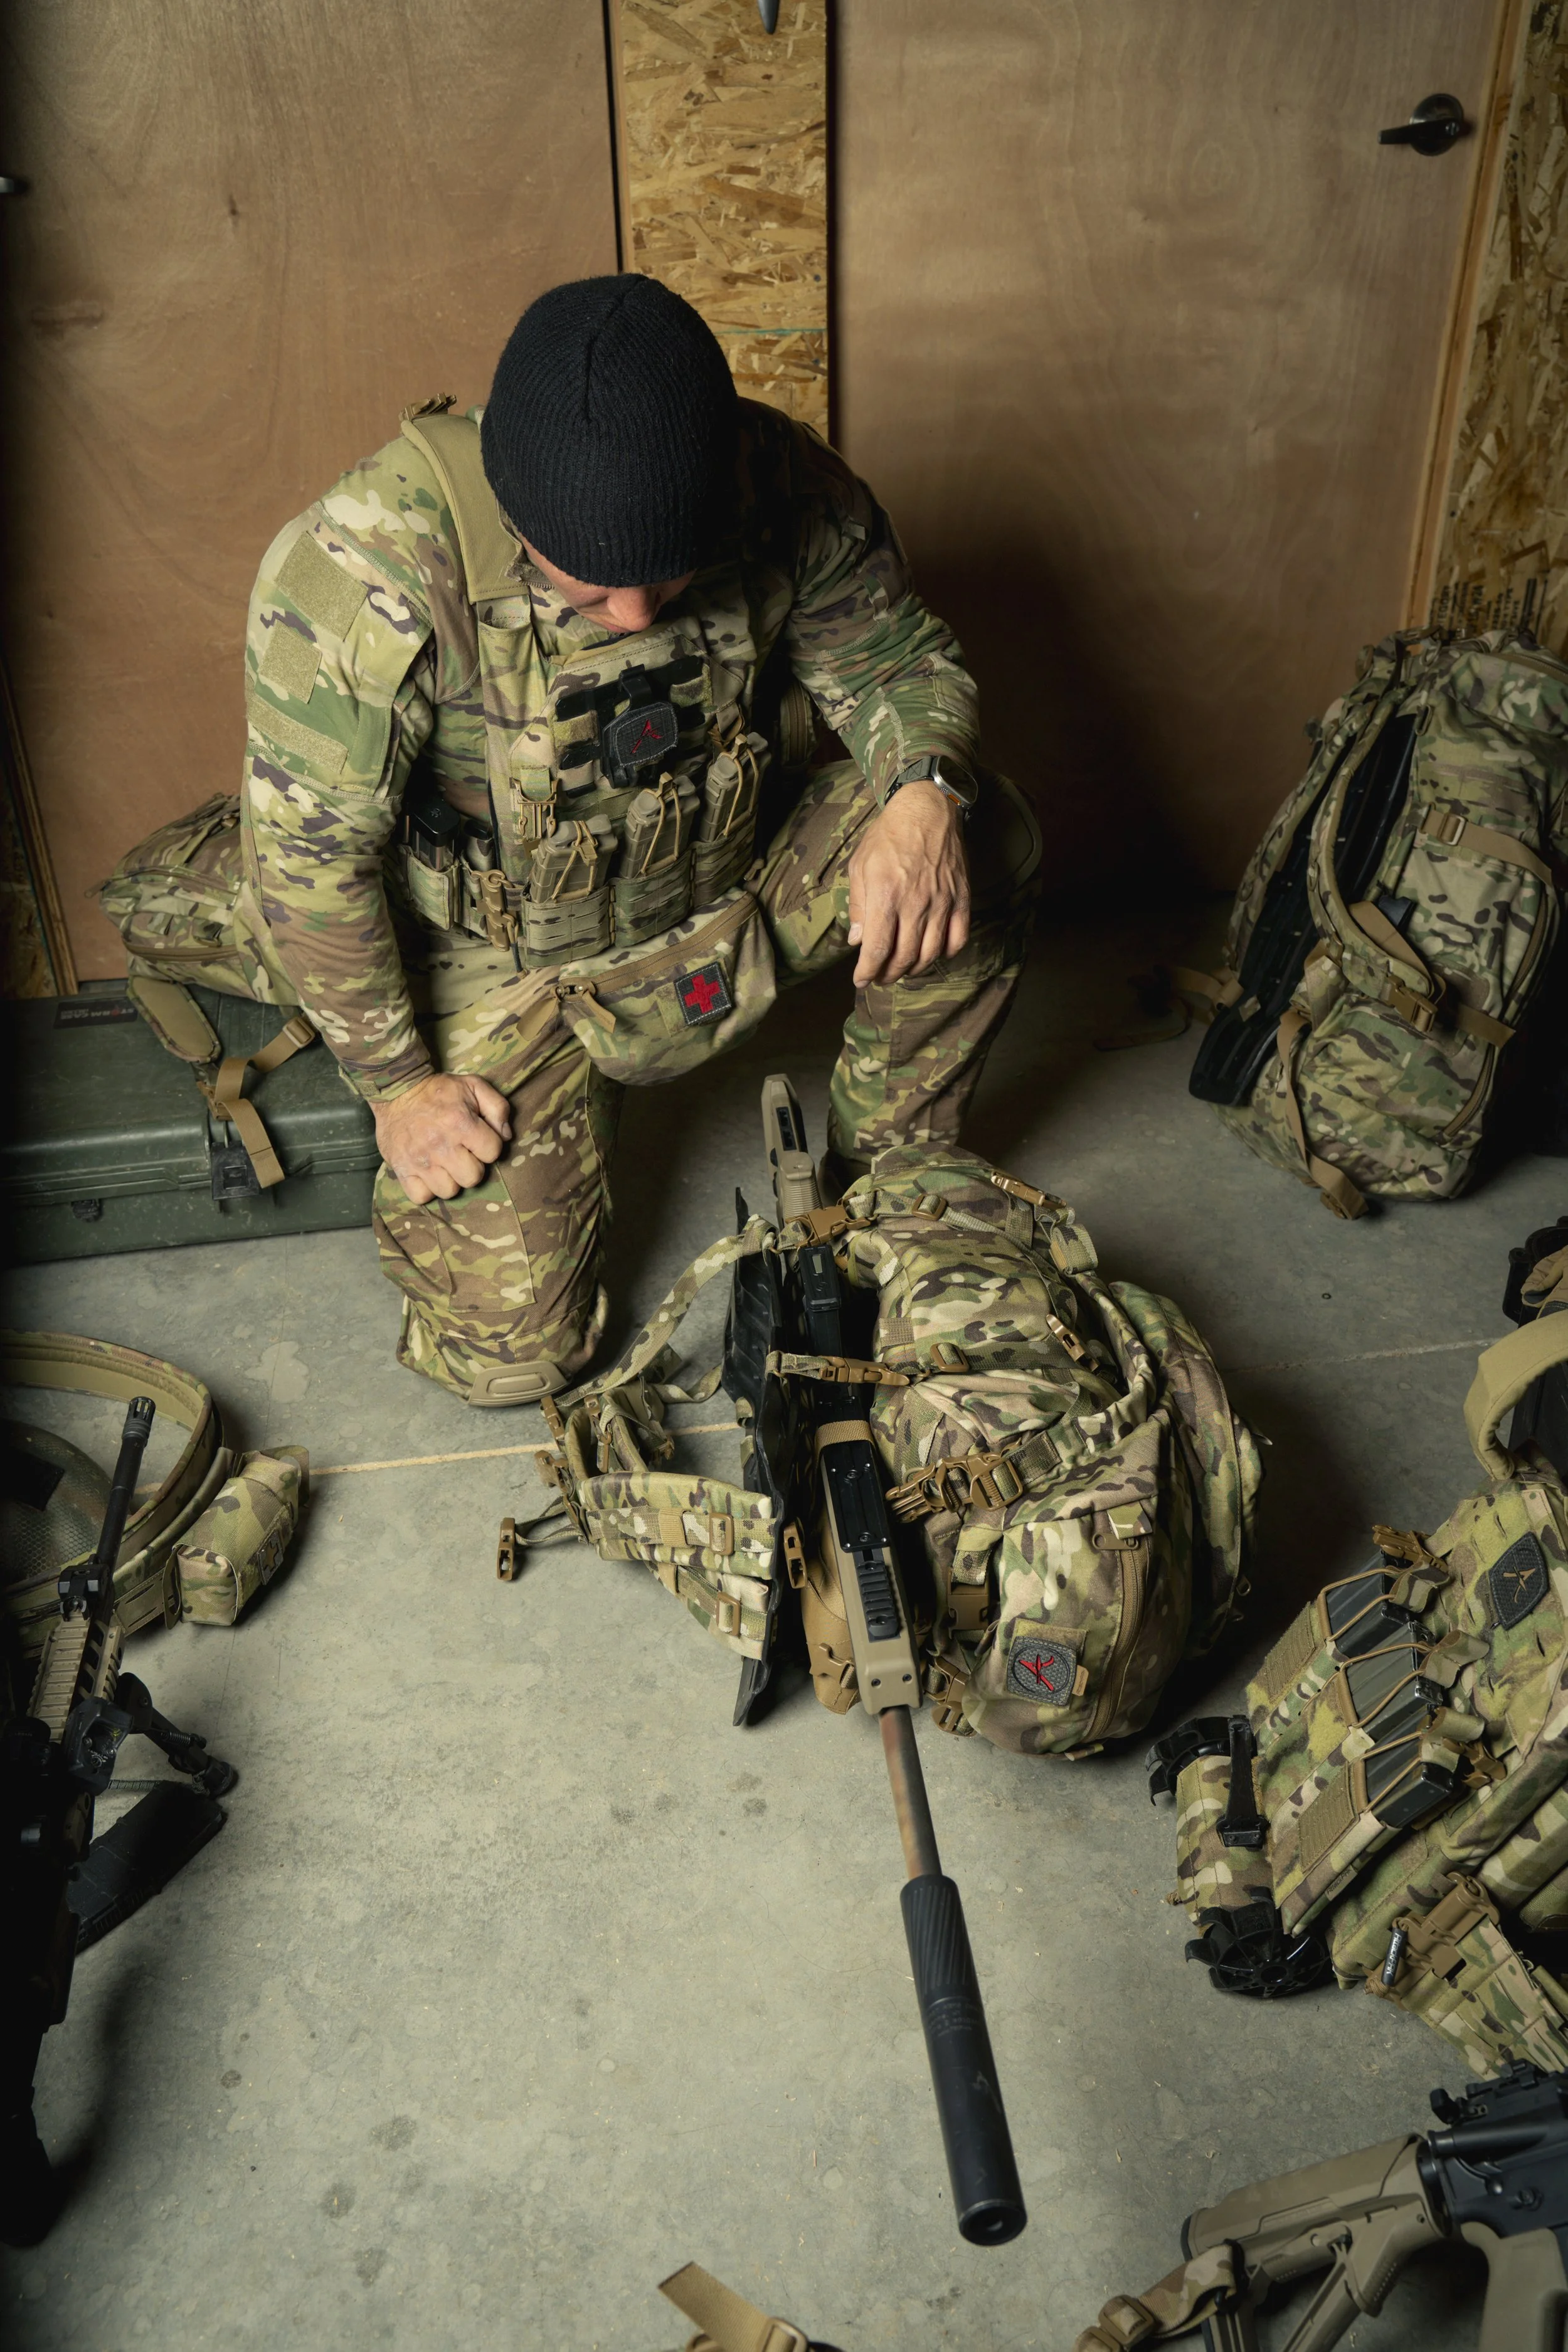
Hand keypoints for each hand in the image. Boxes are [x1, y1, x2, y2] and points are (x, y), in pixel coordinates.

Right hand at [373, 1071, 511, 1203]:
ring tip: (445, 1163)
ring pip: (449, 1191)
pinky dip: (426, 1189)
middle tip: (462, 1154)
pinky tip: (429, 1173)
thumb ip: (498, 1108)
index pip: (493, 1152)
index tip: (477, 1139)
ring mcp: (420, 1161)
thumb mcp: (473, 1086)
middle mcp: (440, 1145)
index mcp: (460, 1123)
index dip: (489, 1146)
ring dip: (450, 1179)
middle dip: (472, 1166)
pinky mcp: (402, 1170)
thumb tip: (506, 1136)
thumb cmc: (438, 1091)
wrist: (396, 1091)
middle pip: (473, 1178)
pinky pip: (421, 1196)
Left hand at [847, 779, 970, 986]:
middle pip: (904, 957)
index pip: (877, 949)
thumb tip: (858, 940)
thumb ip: (858, 906)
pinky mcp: (961, 899)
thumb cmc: (888, 836)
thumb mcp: (860, 865)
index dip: (868, 972)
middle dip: (888, 975)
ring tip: (902, 970)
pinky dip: (945, 954)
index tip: (861, 980)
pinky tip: (933, 954)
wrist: (927, 809)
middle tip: (880, 978)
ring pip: (931, 954)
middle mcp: (915, 904)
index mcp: (886, 896)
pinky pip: (958, 939)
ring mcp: (942, 903)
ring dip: (914, 969)